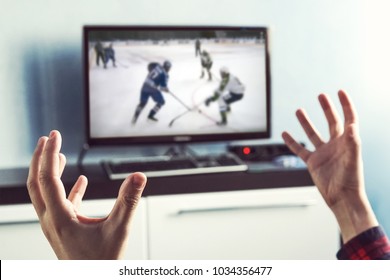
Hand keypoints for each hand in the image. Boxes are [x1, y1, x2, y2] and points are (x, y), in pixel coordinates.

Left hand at [26, 130, 146, 258]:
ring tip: (57, 154)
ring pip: (45, 193)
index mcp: (59, 219)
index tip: (54, 135)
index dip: (50, 154)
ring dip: (50, 171)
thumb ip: (129, 200)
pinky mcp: (64, 228)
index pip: (48, 179)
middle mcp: (52, 220)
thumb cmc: (101, 263)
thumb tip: (138, 176)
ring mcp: (56, 225)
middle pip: (37, 183)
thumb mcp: (119, 229)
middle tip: (48, 138)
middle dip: (41, 158)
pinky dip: (68, 188)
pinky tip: (80, 180)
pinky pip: (61, 203)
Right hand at [282, 90, 377, 241]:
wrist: (342, 199)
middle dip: (327, 108)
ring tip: (299, 110)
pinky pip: (300, 150)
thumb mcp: (353, 159)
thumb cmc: (351, 181)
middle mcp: (336, 144)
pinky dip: (292, 142)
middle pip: (331, 121)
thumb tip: (352, 125)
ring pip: (313, 133)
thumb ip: (352, 141)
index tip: (340, 91)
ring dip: (306, 122)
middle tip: (321, 96)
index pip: (349, 118)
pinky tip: (285, 134)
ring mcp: (323, 153)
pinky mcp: (313, 162)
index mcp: (347, 141)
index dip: (346, 104)